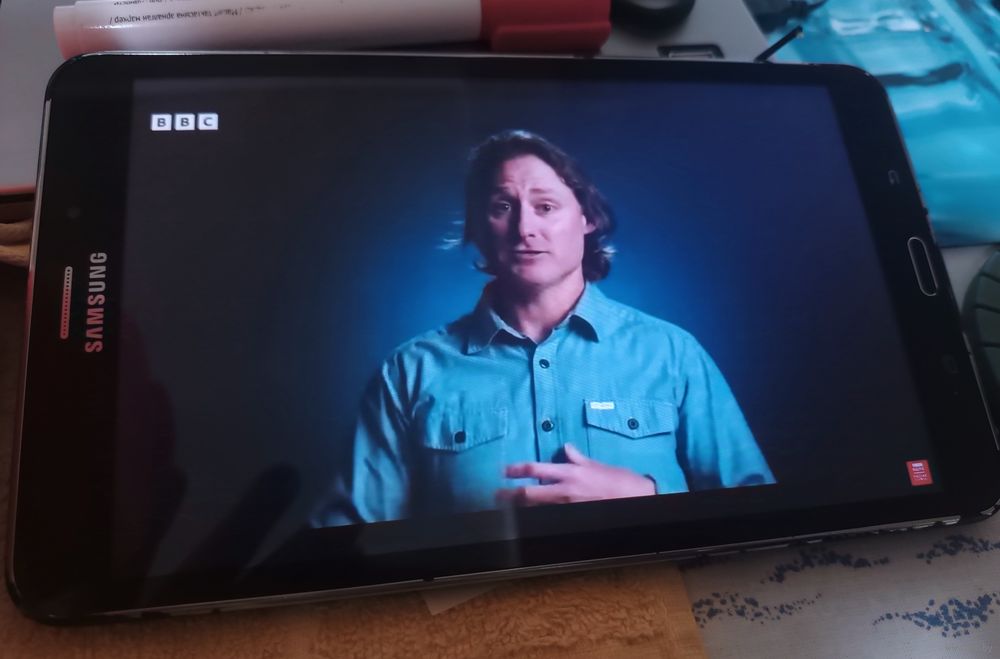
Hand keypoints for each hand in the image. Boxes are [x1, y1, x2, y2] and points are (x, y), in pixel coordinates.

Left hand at [496, 443, 654, 505]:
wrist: (638, 500)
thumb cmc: (619, 480)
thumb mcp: (597, 465)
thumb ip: (578, 458)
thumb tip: (566, 448)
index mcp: (570, 473)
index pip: (535, 469)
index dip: (516, 470)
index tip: (503, 471)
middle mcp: (565, 491)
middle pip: (528, 494)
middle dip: (508, 496)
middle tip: (496, 496)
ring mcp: (568, 508)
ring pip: (536, 509)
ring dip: (520, 509)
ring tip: (508, 509)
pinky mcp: (574, 520)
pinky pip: (550, 518)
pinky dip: (538, 517)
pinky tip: (530, 519)